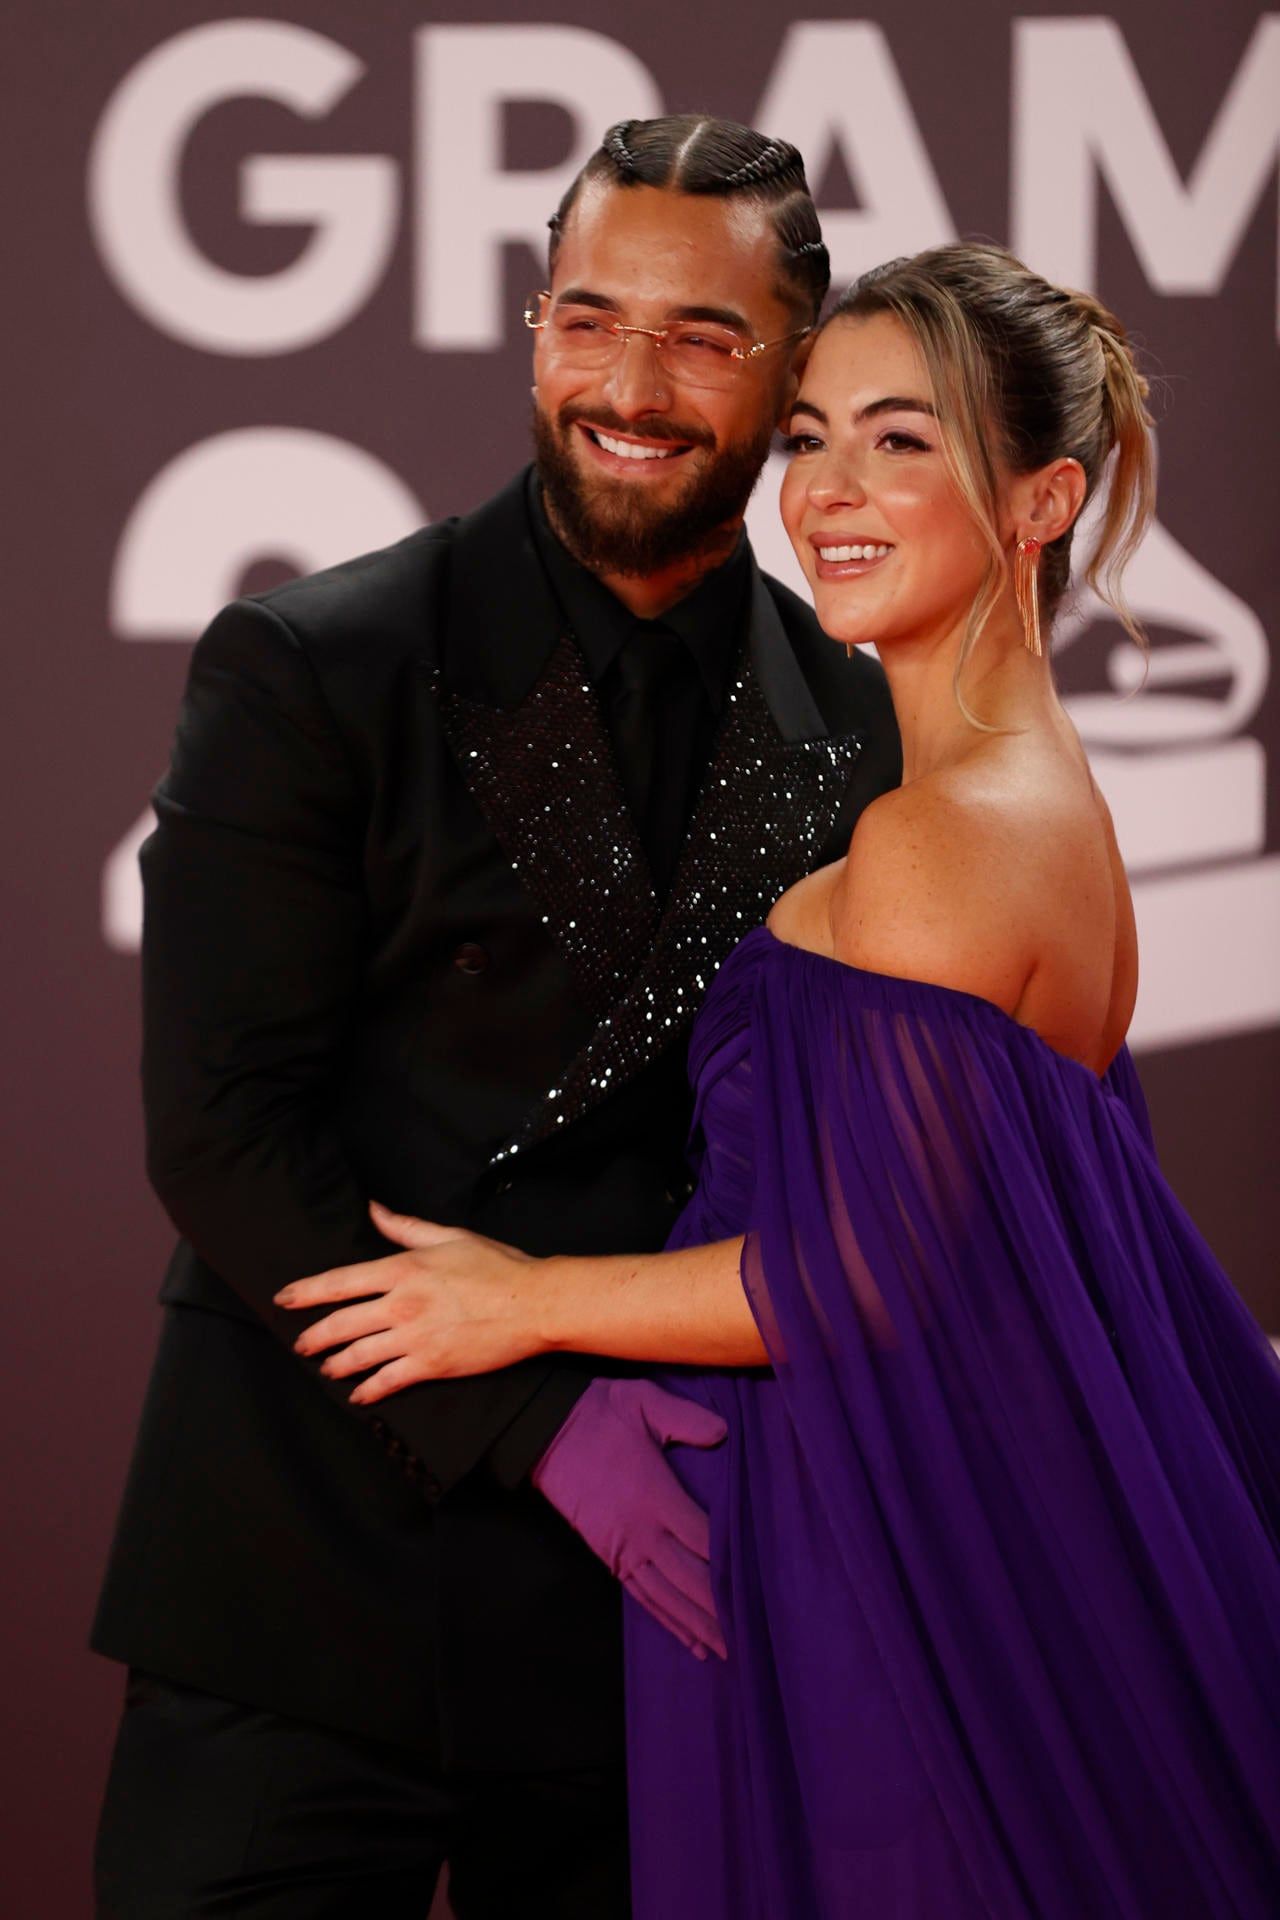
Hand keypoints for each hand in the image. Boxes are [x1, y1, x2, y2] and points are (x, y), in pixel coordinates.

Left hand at [273, 1200, 543, 1402]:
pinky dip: (368, 1390)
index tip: (284, 1299)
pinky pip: (387, 1382)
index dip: (306, 1292)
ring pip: (358, 1355)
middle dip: (314, 1336)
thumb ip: (405, 1227)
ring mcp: (413, 1338)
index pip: (340, 1282)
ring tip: (326, 1368)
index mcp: (402, 1269)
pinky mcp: (431, 1365)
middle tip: (300, 1344)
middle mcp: (400, 1304)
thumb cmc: (497, 1265)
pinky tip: (358, 1395)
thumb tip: (373, 1209)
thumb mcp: (449, 1236)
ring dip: (336, 1364)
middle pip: (340, 1323)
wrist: (534, 1304)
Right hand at [533, 1377, 728, 1661]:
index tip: (761, 1588)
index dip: (731, 1564)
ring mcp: (623, 1547)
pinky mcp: (608, 1555)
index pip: (704, 1538)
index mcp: (655, 1494)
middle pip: (690, 1579)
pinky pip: (642, 1595)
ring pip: (668, 1596)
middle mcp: (642, 1530)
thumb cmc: (600, 1412)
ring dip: (697, 1624)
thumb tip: (724, 1432)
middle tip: (753, 1638)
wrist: (545, 1428)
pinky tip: (688, 1638)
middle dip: (721, 1610)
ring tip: (727, 1652)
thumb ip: (685, 1418)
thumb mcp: (644, 1400)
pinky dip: (667, 1619)